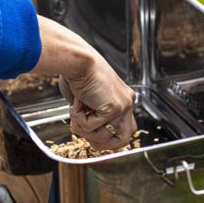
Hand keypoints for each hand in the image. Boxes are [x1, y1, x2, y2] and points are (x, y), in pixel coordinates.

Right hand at [31, 16, 136, 148]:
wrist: (76, 60)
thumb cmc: (75, 72)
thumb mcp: (86, 98)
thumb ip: (92, 114)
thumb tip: (85, 131)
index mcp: (123, 98)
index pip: (126, 129)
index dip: (107, 136)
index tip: (90, 132)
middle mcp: (128, 102)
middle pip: (123, 139)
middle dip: (100, 142)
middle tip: (82, 130)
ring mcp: (123, 106)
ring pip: (103, 137)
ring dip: (83, 128)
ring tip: (76, 110)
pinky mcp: (114, 108)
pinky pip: (92, 128)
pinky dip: (78, 119)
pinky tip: (77, 102)